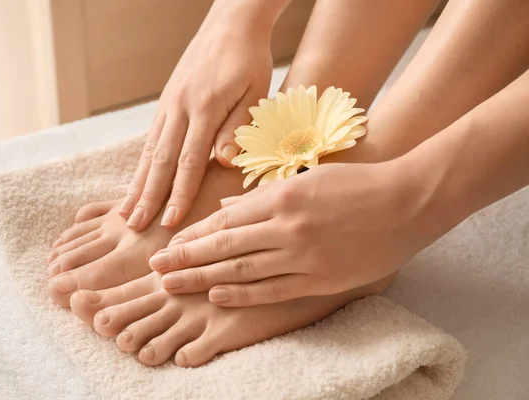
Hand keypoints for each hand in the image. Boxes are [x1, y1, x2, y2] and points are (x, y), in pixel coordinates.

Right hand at [119, 5, 274, 230]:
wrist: (230, 24)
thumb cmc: (249, 60)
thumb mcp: (255, 91)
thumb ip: (238, 127)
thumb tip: (223, 162)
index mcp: (204, 108)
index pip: (189, 161)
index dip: (179, 194)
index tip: (170, 222)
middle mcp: (179, 108)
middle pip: (160, 161)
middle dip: (147, 197)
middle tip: (133, 227)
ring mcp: (168, 105)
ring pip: (149, 151)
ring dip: (137, 184)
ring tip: (124, 211)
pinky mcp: (166, 102)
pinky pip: (150, 138)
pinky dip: (142, 164)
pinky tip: (137, 181)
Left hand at [148, 160, 449, 305]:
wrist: (408, 202)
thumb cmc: (357, 184)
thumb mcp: (307, 178)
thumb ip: (264, 195)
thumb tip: (227, 208)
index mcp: (282, 196)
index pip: (225, 219)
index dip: (193, 234)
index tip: (168, 244)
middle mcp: (287, 226)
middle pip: (224, 246)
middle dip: (185, 258)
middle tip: (153, 269)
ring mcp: (303, 255)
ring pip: (241, 270)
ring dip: (202, 279)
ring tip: (172, 286)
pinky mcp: (320, 279)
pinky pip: (272, 290)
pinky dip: (241, 294)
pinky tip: (216, 296)